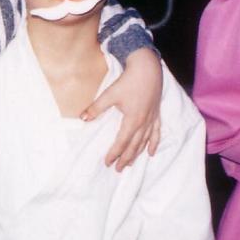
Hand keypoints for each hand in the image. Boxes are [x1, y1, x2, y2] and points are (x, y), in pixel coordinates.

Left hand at [82, 48, 162, 169]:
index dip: (114, 153)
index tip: (107, 163)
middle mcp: (144, 123)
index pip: (122, 142)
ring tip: (131, 163)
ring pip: (144, 142)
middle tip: (118, 169)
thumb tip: (82, 119)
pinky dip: (153, 143)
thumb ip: (96, 108)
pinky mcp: (156, 114)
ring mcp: (152, 119)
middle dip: (126, 158)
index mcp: (132, 120)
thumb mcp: (109, 95)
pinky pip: (156, 133)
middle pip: (134, 145)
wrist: (148, 70)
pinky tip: (151, 152)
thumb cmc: (128, 82)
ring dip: (137, 154)